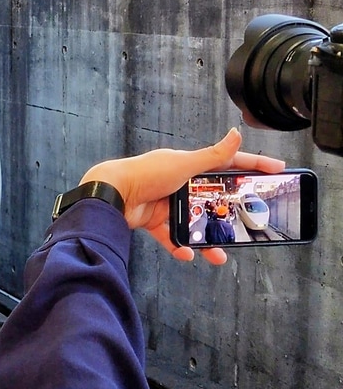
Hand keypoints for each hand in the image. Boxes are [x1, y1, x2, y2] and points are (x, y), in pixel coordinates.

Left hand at [79, 129, 284, 264]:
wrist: (111, 194)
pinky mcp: (154, 221)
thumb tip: (236, 133)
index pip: (228, 164)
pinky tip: (187, 254)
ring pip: (194, 224)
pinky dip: (180, 247)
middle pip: (212, 200)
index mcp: (189, 166)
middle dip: (230, 215)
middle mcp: (179, 183)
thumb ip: (213, 155)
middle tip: (249, 226)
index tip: (277, 170)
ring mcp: (167, 203)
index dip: (253, 166)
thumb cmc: (145, 173)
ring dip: (207, 240)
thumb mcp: (184, 164)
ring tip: (219, 254)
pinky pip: (173, 237)